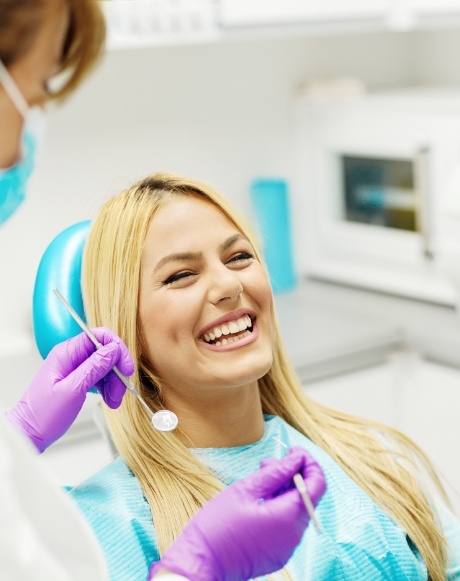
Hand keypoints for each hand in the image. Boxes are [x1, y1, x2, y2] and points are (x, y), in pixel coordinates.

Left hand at [5, 328, 133, 452]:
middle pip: (105, 353)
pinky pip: (99, 377)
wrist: (29, 434)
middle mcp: (71, 357)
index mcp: (66, 353)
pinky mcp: (78, 380)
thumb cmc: (42, 415)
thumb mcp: (72, 390)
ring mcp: (75, 368)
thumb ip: (94, 368)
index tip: (126, 368)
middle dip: (117, 371)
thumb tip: (113, 349)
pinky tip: (110, 400)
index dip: (117, 349)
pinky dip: (108, 388)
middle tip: (121, 391)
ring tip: (114, 400)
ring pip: (105, 366)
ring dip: (114, 382)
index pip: (99, 336)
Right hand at [148, 446, 325, 580]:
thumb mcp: (246, 489)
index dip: (309, 463)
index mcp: (288, 516)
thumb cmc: (218, 525)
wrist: (201, 563)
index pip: (317, 484)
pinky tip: (258, 501)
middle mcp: (294, 534)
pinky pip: (287, 524)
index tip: (293, 451)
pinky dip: (279, 508)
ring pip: (296, 509)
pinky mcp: (278, 553)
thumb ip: (276, 472)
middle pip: (307, 497)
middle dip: (293, 474)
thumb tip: (297, 459)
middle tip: (268, 462)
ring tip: (260, 480)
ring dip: (284, 490)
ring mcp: (287, 547)